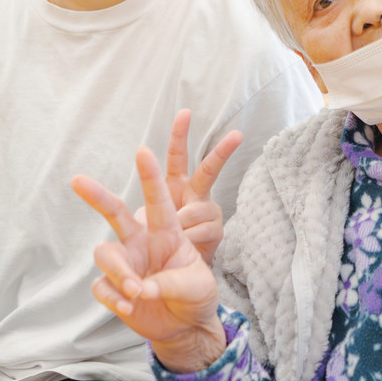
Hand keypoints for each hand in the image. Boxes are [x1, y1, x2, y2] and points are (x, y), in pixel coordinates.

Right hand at [72, 147, 225, 373]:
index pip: (158, 201)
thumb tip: (141, 288)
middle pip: (115, 213)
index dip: (150, 177)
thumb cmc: (196, 294)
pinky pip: (102, 286)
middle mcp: (142, 242)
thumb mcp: (196, 285)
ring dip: (118, 271)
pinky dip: (113, 297)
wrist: (186, 326)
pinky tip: (130, 306)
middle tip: (77, 180)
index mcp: (167, 232)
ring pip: (105, 254)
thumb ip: (171, 282)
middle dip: (97, 196)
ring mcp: (126, 264)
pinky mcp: (113, 288)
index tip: (143, 151)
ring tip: (137, 291)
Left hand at [158, 109, 241, 264]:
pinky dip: (189, 240)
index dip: (179, 134)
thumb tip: (157, 218)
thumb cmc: (158, 238)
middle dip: (223, 151)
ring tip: (173, 237)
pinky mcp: (216, 230)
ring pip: (199, 211)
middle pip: (209, 170)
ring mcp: (208, 211)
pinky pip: (201, 233)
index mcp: (175, 184)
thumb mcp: (144, 221)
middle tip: (237, 135)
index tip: (185, 112)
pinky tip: (185, 246)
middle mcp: (195, 193)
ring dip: (181, 227)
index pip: (177, 155)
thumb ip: (144, 214)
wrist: (177, 267)